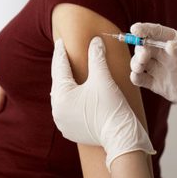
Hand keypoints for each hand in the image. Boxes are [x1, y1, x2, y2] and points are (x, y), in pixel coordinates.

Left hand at [50, 36, 155, 170]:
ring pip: (60, 95)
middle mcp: (56, 109)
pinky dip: (67, 97)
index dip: (60, 53)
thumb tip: (95, 40)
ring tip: (65, 71)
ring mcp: (60, 120)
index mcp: (61, 95)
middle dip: (60, 66)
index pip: (60, 68)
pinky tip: (71, 92)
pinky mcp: (67, 128)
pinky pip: (64, 107)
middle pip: (58, 82)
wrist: (120, 137)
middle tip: (61, 52)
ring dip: (63, 83)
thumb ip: (96, 57)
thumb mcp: (103, 79)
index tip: (60, 42)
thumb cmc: (111, 107)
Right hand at [130, 22, 176, 105]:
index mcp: (176, 43)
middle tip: (143, 56)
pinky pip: (141, 80)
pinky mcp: (157, 85)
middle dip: (139, 49)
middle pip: (145, 47)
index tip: (135, 29)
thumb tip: (168, 46)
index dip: (145, 29)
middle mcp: (165, 55)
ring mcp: (160, 70)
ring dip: (134, 63)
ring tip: (139, 67)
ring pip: (139, 62)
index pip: (158, 32)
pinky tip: (136, 76)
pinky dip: (135, 77)